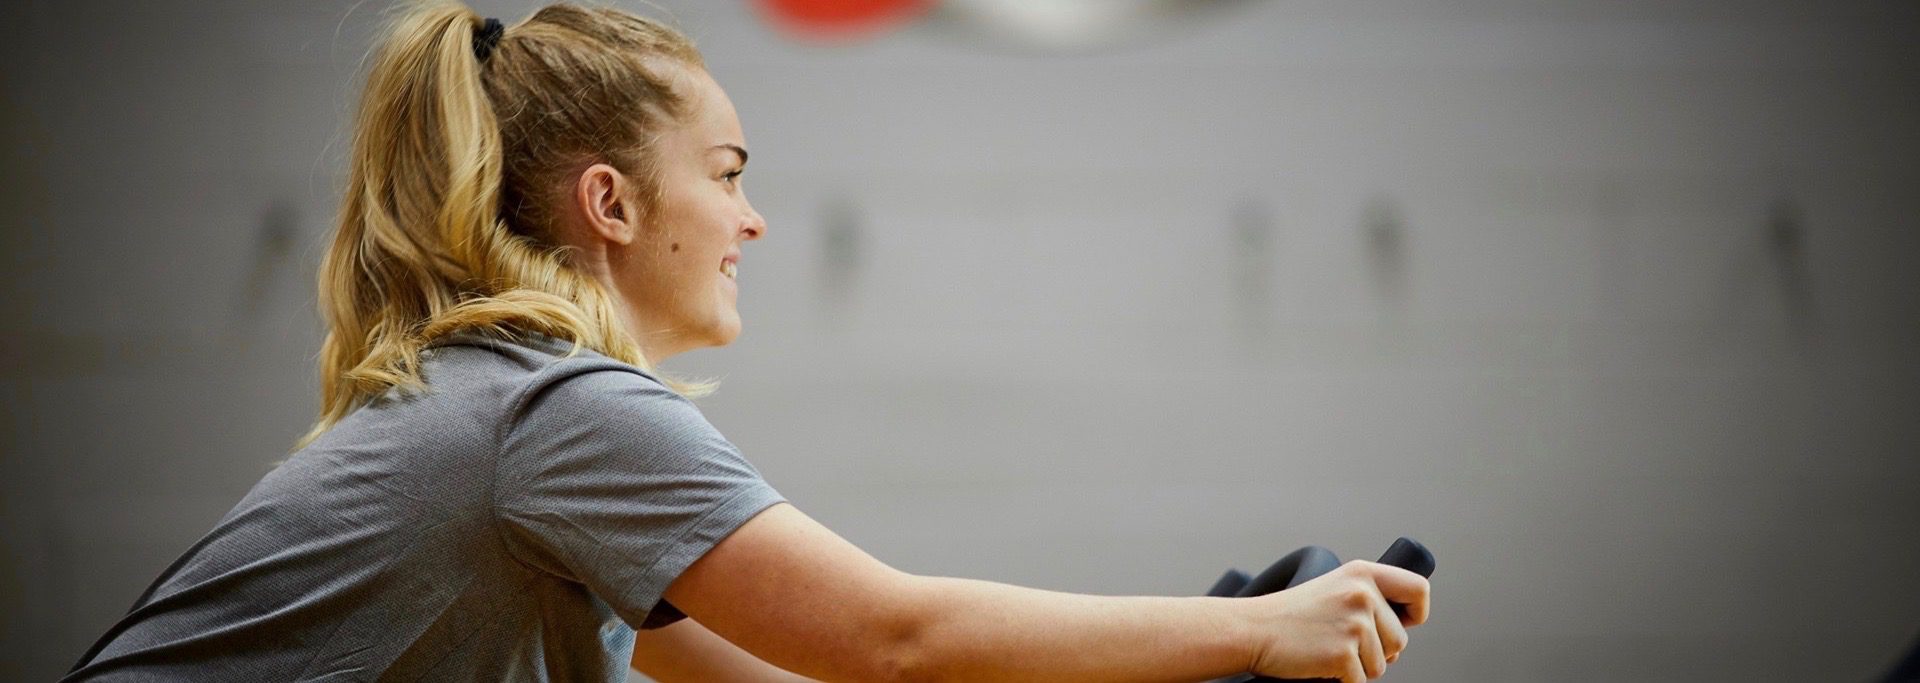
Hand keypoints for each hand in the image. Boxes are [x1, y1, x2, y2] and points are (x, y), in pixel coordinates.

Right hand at [1243, 560, 1430, 681]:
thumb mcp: (1333, 589)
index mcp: (1362, 574)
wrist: (1252, 630)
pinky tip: (1319, 663)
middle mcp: (1362, 594)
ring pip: (1382, 665)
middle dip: (1376, 651)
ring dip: (1357, 667)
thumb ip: (1367, 600)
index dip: (1416, 612)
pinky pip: (1360, 682)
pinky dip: (1341, 681)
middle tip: (1339, 641)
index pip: (1418, 589)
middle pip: (1400, 640)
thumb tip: (1400, 635)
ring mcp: (1354, 624)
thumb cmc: (1289, 615)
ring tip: (1325, 649)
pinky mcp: (1344, 654)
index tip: (1403, 623)